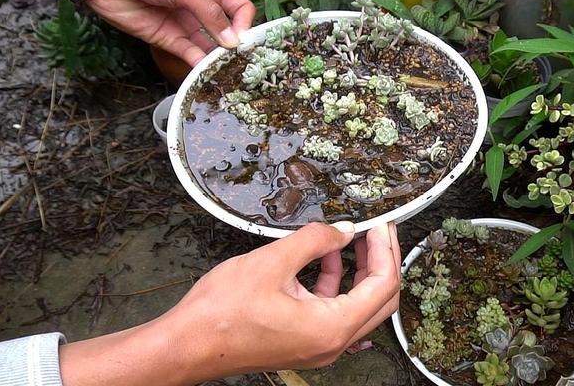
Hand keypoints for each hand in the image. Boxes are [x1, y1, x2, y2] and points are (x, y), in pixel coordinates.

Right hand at [59, 222, 401, 384]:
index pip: (382, 285)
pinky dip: (337, 286)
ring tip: (351, 239)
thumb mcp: (272, 261)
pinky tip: (326, 259)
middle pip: (379, 301)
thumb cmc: (221, 312)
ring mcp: (318, 347)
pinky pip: (334, 313)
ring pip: (358, 308)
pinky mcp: (304, 343)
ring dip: (359, 272)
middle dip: (380, 261)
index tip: (380, 225)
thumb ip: (314, 240)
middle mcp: (332, 343)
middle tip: (376, 231)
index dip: (385, 250)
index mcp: (331, 326)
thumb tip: (343, 230)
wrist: (188, 344)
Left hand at [85, 0, 254, 65]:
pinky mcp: (169, 39)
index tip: (240, 39)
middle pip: (227, 30)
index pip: (239, 8)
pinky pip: (189, 54)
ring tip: (223, 71)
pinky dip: (198, 64)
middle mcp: (200, 9)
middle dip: (234, 46)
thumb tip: (231, 38)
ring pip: (210, 46)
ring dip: (217, 58)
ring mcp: (186, 25)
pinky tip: (205, 71)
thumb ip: (208, 12)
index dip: (244, 23)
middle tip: (238, 61)